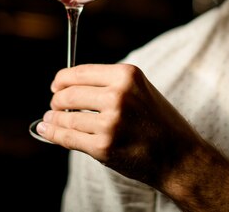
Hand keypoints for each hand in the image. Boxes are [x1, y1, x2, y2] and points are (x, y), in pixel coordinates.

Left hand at [35, 63, 199, 186]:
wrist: (180, 157)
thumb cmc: (159, 123)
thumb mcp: (140, 90)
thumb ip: (109, 85)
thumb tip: (69, 87)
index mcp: (127, 75)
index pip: (80, 72)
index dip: (62, 79)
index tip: (56, 86)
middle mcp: (118, 95)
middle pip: (69, 94)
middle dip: (57, 100)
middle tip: (55, 106)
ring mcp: (110, 122)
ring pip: (67, 117)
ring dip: (53, 119)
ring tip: (50, 120)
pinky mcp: (104, 146)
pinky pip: (68, 137)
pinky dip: (54, 134)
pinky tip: (48, 131)